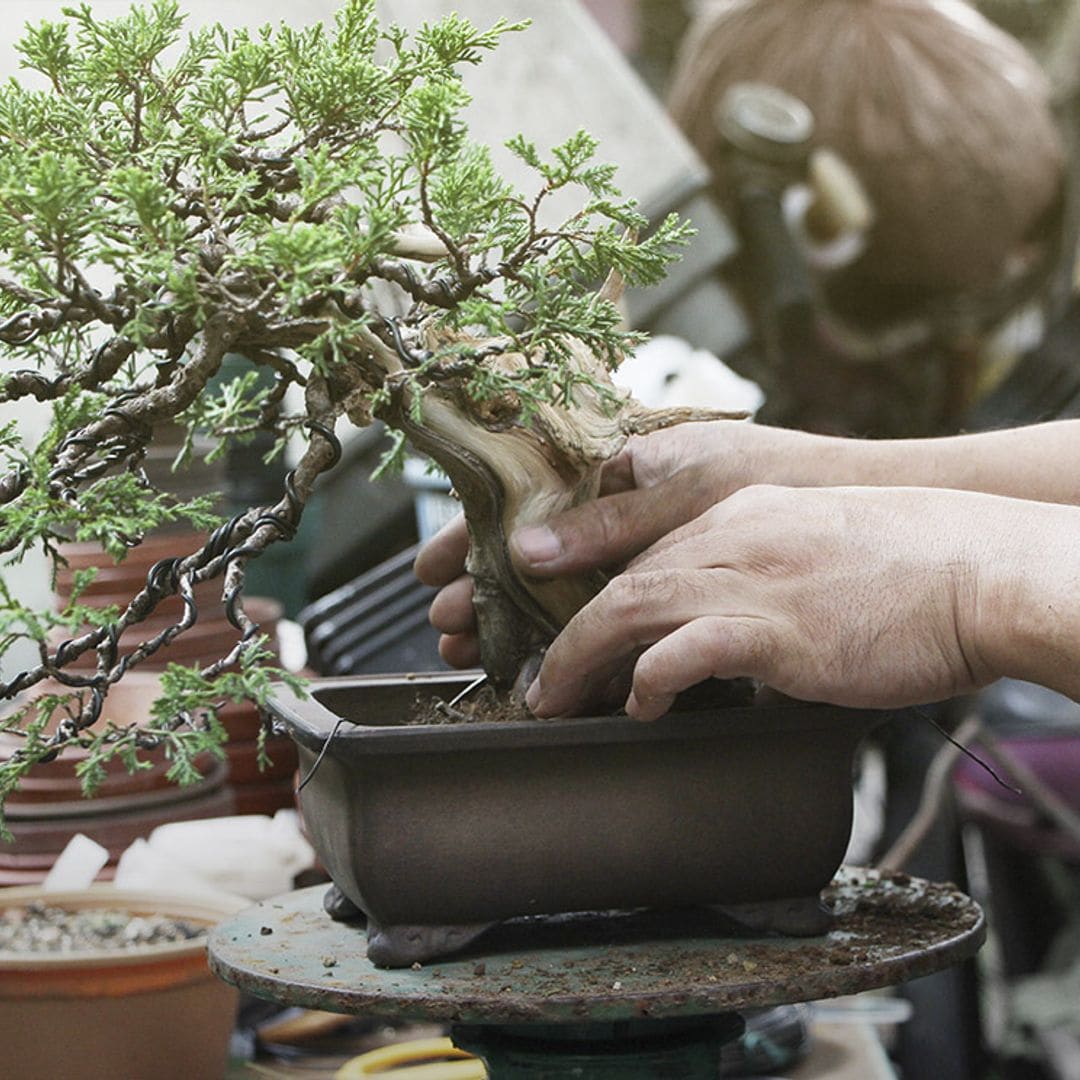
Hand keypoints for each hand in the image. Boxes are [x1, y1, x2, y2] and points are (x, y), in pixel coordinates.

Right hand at [414, 420, 767, 666]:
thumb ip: (608, 524)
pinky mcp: (673, 581)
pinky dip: (574, 633)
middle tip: (446, 628)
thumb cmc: (773, 472)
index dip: (470, 535)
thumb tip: (525, 549)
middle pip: (532, 550)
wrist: (853, 498)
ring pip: (563, 585)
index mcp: (617, 464)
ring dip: (517, 616)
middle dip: (484, 588)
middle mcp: (621, 506)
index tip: (429, 571)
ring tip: (475, 651)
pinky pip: (610, 608)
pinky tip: (548, 658)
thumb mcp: (683, 489)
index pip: (520, 497)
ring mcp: (644, 545)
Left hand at [525, 484, 1047, 719]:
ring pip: (632, 606)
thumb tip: (721, 630)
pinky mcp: (779, 625)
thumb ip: (757, 572)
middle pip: (620, 578)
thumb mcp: (815, 549)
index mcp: (739, 514)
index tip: (563, 637)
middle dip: (567, 635)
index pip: (639, 549)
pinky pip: (689, 648)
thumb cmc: (909, 569)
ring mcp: (753, 576)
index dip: (588, 593)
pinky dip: (653, 678)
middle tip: (539, 681)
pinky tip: (642, 707)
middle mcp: (733, 534)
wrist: (981, 569)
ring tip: (556, 700)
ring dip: (583, 657)